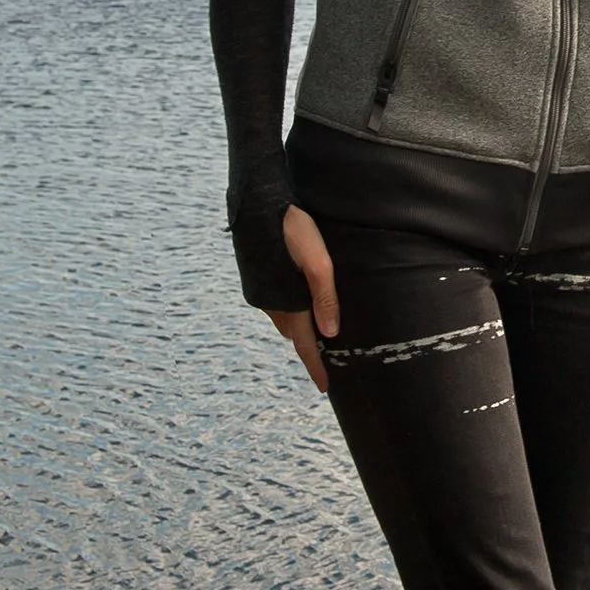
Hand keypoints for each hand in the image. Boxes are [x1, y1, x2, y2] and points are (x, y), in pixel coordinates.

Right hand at [265, 204, 338, 391]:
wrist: (258, 202)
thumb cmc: (294, 228)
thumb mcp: (318, 261)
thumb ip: (325, 297)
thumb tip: (331, 332)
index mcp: (287, 303)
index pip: (305, 344)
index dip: (316, 366)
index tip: (325, 388)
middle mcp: (270, 303)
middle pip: (296, 334)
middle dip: (311, 346)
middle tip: (331, 354)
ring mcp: (260, 292)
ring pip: (286, 318)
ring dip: (302, 325)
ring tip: (322, 328)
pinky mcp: (257, 279)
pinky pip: (278, 304)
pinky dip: (292, 310)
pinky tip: (304, 300)